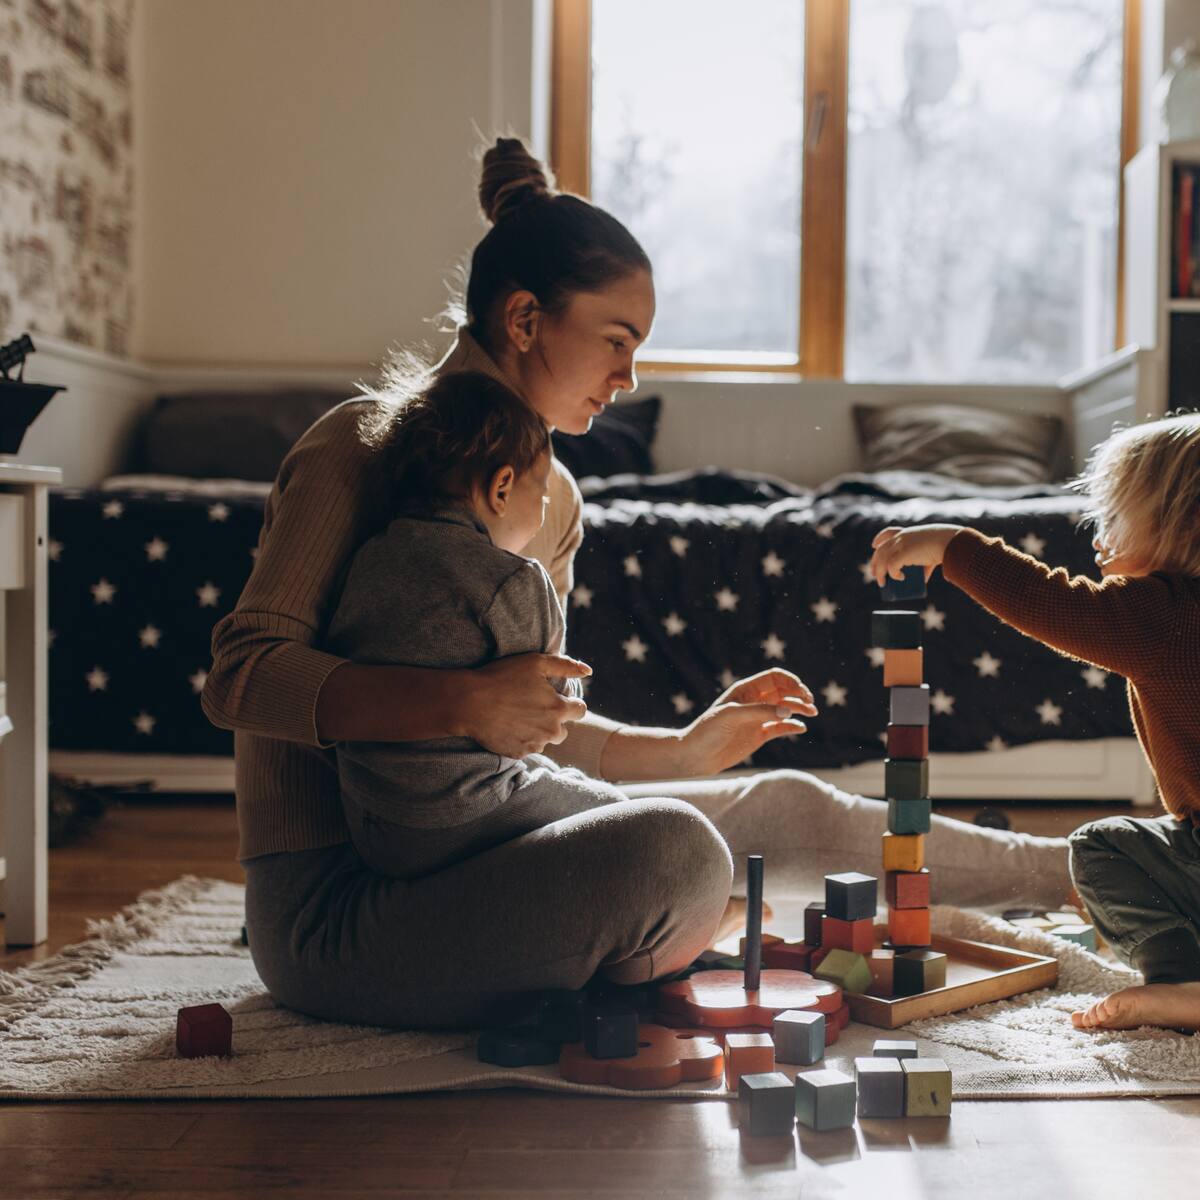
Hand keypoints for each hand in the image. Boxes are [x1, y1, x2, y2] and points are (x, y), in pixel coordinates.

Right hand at [460, 652, 589, 757]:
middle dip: (554, 720)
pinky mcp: (519, 754)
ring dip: (539, 731)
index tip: (556, 698)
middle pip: (564, 729)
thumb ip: (565, 666)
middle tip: (533, 706)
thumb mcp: (535, 663)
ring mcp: (535, 744)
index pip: (580, 711)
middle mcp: (551, 730)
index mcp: (558, 708)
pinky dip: (523, 739)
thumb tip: (589, 671)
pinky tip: (509, 725)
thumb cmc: (503, 677)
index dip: (570, 704)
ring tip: (519, 716)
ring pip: (546, 740)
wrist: (470, 702)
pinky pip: (529, 748)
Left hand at [674, 669, 818, 777]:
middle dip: (799, 694)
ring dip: (799, 709)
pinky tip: (801, 728)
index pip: (775, 678)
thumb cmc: (708, 730)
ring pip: (785, 709)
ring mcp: (757, 718)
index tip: (802, 692)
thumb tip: (788, 710)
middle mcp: (754, 702)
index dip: (791, 681)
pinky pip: (781, 728)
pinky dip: (792, 726)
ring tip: (812, 714)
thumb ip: (760, 711)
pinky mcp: (759, 735)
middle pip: (784, 692)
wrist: (696, 755)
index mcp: (746, 690)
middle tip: (810, 704)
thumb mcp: (731, 716)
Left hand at [869, 524, 963, 586]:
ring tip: (882, 583)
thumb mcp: (931, 551)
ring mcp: (901, 544)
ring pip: (883, 559)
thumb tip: (922, 581)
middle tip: (874, 574)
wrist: (949, 542)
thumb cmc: (944, 545)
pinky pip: (892, 566)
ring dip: (880, 573)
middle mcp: (901, 537)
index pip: (888, 533)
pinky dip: (893, 574)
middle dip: (875, 562)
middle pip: (881, 550)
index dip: (879, 539)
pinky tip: (899, 578)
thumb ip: (925, 565)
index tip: (874, 546)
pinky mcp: (903, 553)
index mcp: (907, 533)